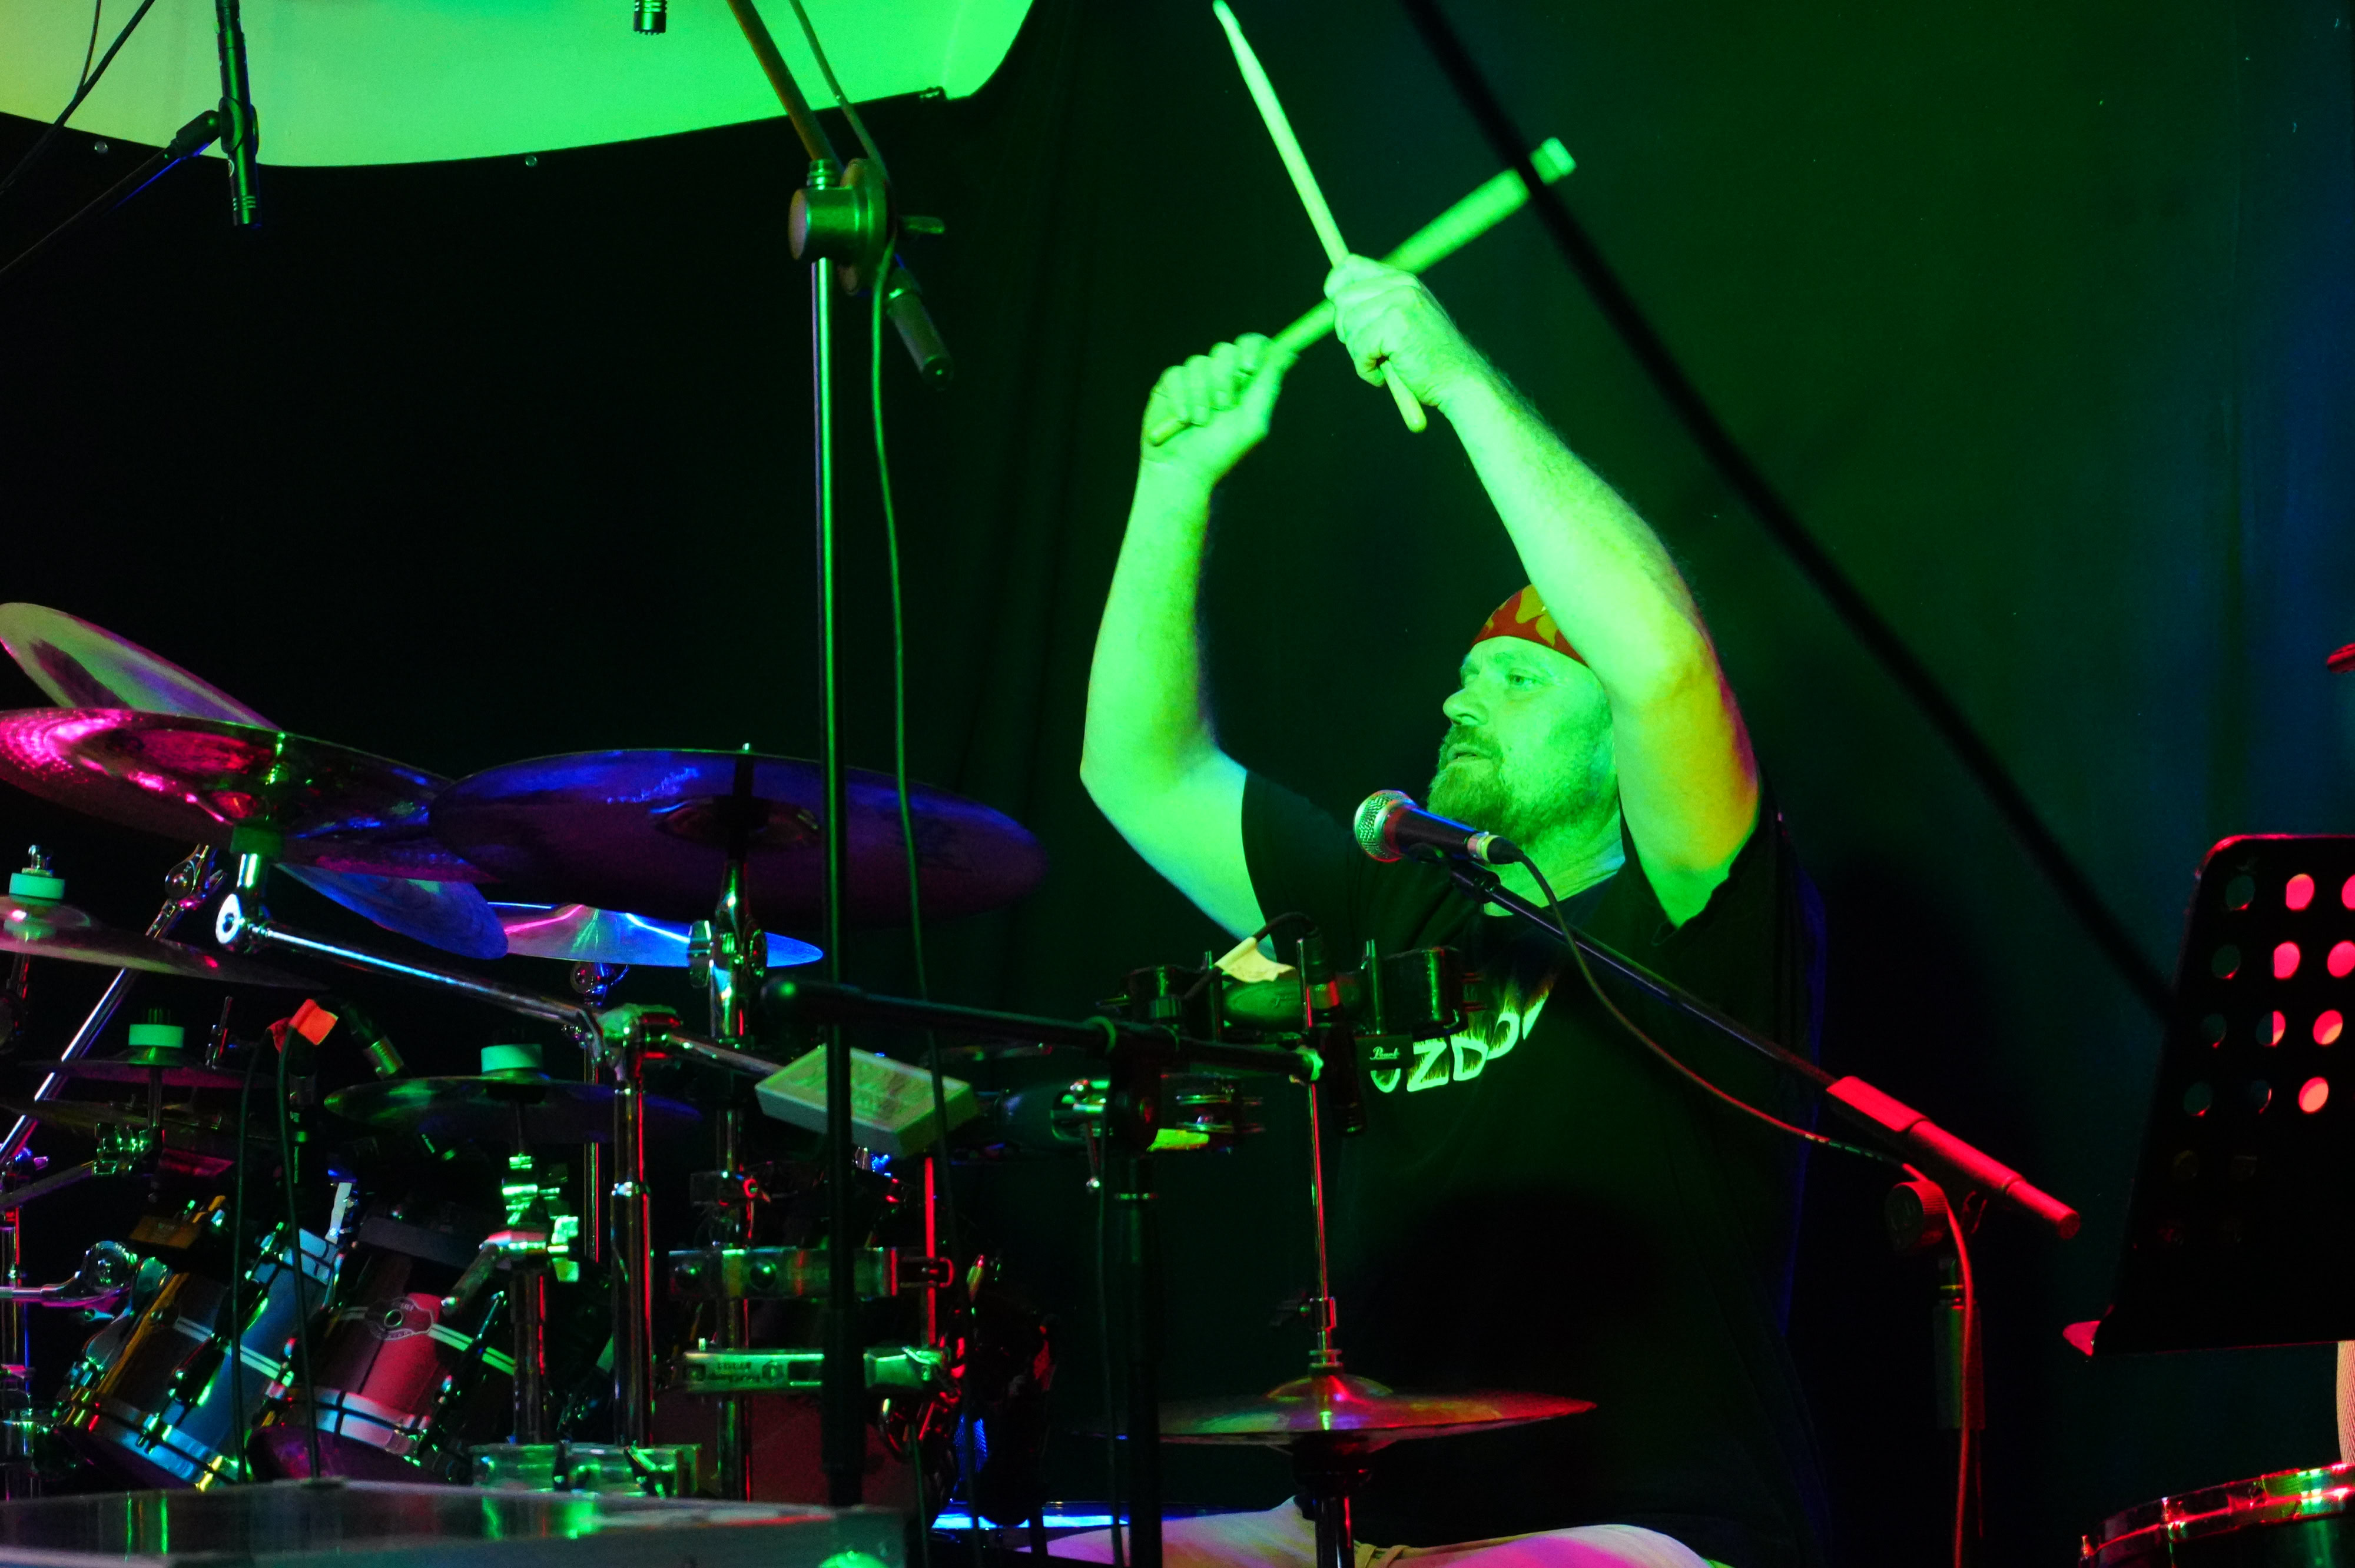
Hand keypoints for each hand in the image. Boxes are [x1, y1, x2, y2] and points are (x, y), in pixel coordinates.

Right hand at [1140, 334, 1293, 484]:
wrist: (1183, 470)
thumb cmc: (1220, 451)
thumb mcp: (1252, 422)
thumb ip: (1267, 386)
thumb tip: (1288, 354)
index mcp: (1244, 382)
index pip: (1252, 345)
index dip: (1252, 348)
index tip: (1249, 368)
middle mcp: (1220, 375)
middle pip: (1226, 350)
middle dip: (1225, 378)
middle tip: (1223, 406)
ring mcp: (1195, 378)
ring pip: (1198, 362)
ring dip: (1201, 394)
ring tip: (1200, 422)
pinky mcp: (1171, 384)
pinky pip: (1176, 374)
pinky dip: (1181, 397)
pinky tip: (1183, 419)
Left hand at [1324, 257, 1489, 410]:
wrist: (1460, 381)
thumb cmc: (1428, 359)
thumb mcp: (1403, 322)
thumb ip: (1376, 306)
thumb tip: (1334, 296)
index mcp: (1403, 280)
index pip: (1350, 265)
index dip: (1335, 286)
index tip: (1337, 309)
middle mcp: (1402, 285)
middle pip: (1342, 299)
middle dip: (1347, 330)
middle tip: (1369, 349)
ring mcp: (1400, 303)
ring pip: (1348, 327)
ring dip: (1358, 354)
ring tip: (1383, 363)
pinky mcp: (1397, 326)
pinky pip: (1358, 348)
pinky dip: (1365, 370)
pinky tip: (1384, 375)